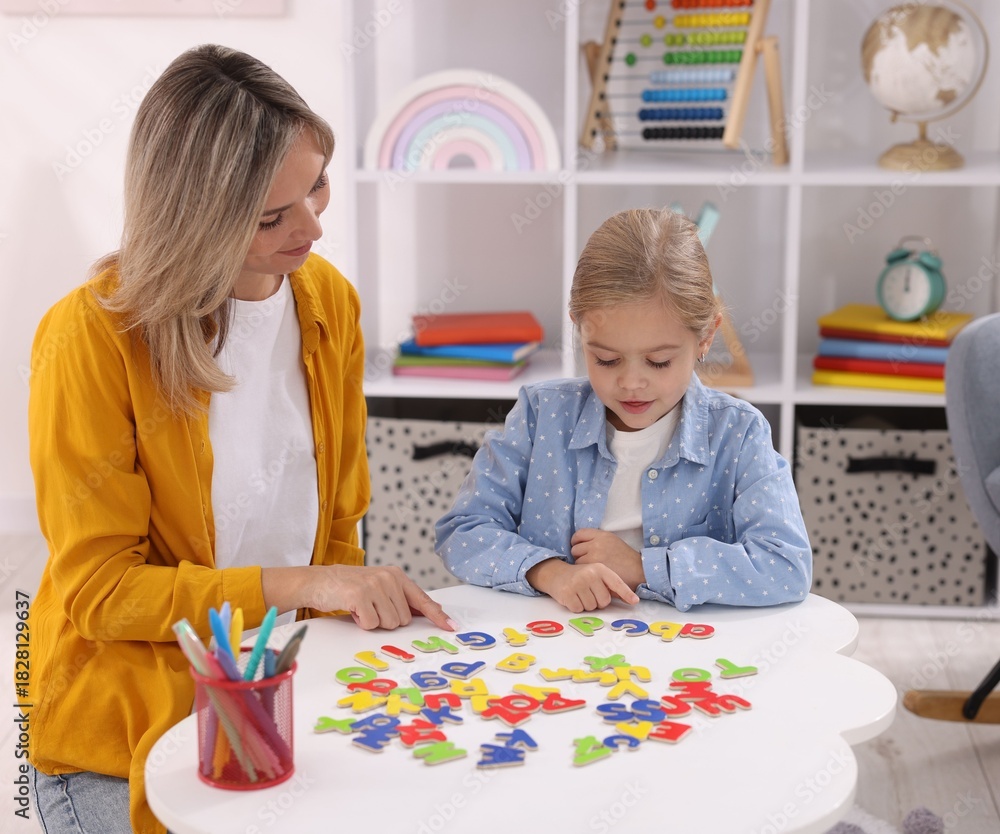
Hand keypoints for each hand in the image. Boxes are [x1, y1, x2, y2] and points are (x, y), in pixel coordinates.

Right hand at [265, 565, 455, 631]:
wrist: (319, 581)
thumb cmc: (350, 588)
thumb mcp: (379, 587)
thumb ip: (401, 599)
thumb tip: (428, 612)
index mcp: (396, 575)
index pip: (422, 599)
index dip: (437, 615)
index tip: (451, 626)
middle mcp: (388, 578)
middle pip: (403, 620)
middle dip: (386, 620)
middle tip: (370, 608)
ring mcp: (375, 585)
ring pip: (388, 624)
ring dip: (373, 622)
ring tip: (361, 608)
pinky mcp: (360, 595)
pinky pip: (370, 624)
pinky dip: (360, 623)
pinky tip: (352, 609)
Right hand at [526, 558, 638, 612]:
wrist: (556, 573)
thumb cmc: (581, 576)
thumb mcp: (597, 575)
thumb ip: (612, 587)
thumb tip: (632, 599)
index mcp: (599, 568)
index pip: (616, 583)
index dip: (626, 593)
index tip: (634, 601)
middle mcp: (589, 574)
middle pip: (604, 601)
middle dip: (597, 601)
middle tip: (589, 593)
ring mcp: (578, 583)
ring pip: (592, 607)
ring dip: (586, 605)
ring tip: (579, 594)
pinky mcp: (567, 593)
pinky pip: (579, 609)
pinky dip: (576, 607)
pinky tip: (572, 597)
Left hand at [570, 528, 644, 590]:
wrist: (638, 570)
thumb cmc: (625, 558)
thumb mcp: (612, 541)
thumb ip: (596, 539)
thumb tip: (578, 543)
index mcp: (602, 535)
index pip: (579, 534)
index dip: (576, 541)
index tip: (578, 547)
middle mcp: (597, 543)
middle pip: (575, 548)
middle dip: (578, 555)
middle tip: (586, 561)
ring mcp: (595, 556)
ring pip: (577, 560)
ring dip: (581, 565)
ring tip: (591, 569)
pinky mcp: (596, 568)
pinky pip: (582, 570)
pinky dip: (585, 573)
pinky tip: (593, 575)